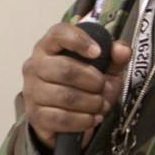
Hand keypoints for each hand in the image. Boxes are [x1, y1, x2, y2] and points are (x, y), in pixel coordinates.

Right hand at [21, 20, 129, 148]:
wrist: (63, 118)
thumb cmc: (83, 86)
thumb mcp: (103, 70)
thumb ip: (114, 58)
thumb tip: (122, 50)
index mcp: (49, 47)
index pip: (58, 34)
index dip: (79, 40)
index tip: (97, 52)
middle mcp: (35, 65)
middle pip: (65, 69)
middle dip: (93, 81)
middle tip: (104, 88)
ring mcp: (32, 91)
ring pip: (65, 96)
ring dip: (91, 103)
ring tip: (100, 105)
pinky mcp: (35, 115)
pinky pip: (62, 118)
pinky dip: (83, 120)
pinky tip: (91, 119)